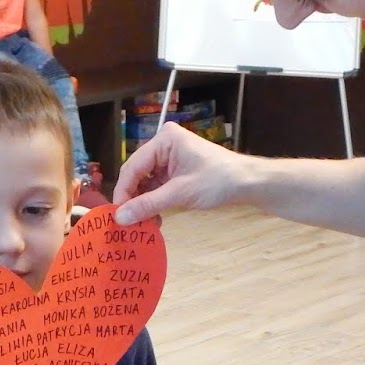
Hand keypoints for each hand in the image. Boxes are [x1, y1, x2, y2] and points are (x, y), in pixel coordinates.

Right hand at [112, 121, 254, 226]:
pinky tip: (154, 219)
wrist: (248, 183)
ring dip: (144, 203)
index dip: (123, 192)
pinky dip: (154, 202)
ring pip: (145, 182)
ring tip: (142, 224)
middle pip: (137, 174)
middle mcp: (164, 144)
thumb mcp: (181, 193)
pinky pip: (157, 186)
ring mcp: (169, 157)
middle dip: (133, 198)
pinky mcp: (175, 170)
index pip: (133, 166)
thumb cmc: (218, 181)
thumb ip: (148, 205)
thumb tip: (120, 218)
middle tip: (128, 222)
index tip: (117, 215)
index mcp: (164, 140)